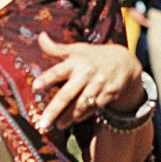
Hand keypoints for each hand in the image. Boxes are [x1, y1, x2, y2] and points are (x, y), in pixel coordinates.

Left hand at [31, 32, 145, 131]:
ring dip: (68, 117)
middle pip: (68, 94)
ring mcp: (99, 85)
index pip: (59, 71)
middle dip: (54, 109)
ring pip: (81, 105)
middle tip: (42, 123)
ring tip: (56, 126)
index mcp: (76, 61)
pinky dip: (83, 115)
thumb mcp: (77, 50)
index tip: (36, 86)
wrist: (125, 62)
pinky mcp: (109, 94)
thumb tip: (39, 36)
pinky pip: (94, 108)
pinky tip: (73, 121)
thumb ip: (56, 48)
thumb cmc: (93, 56)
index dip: (47, 78)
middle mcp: (87, 74)